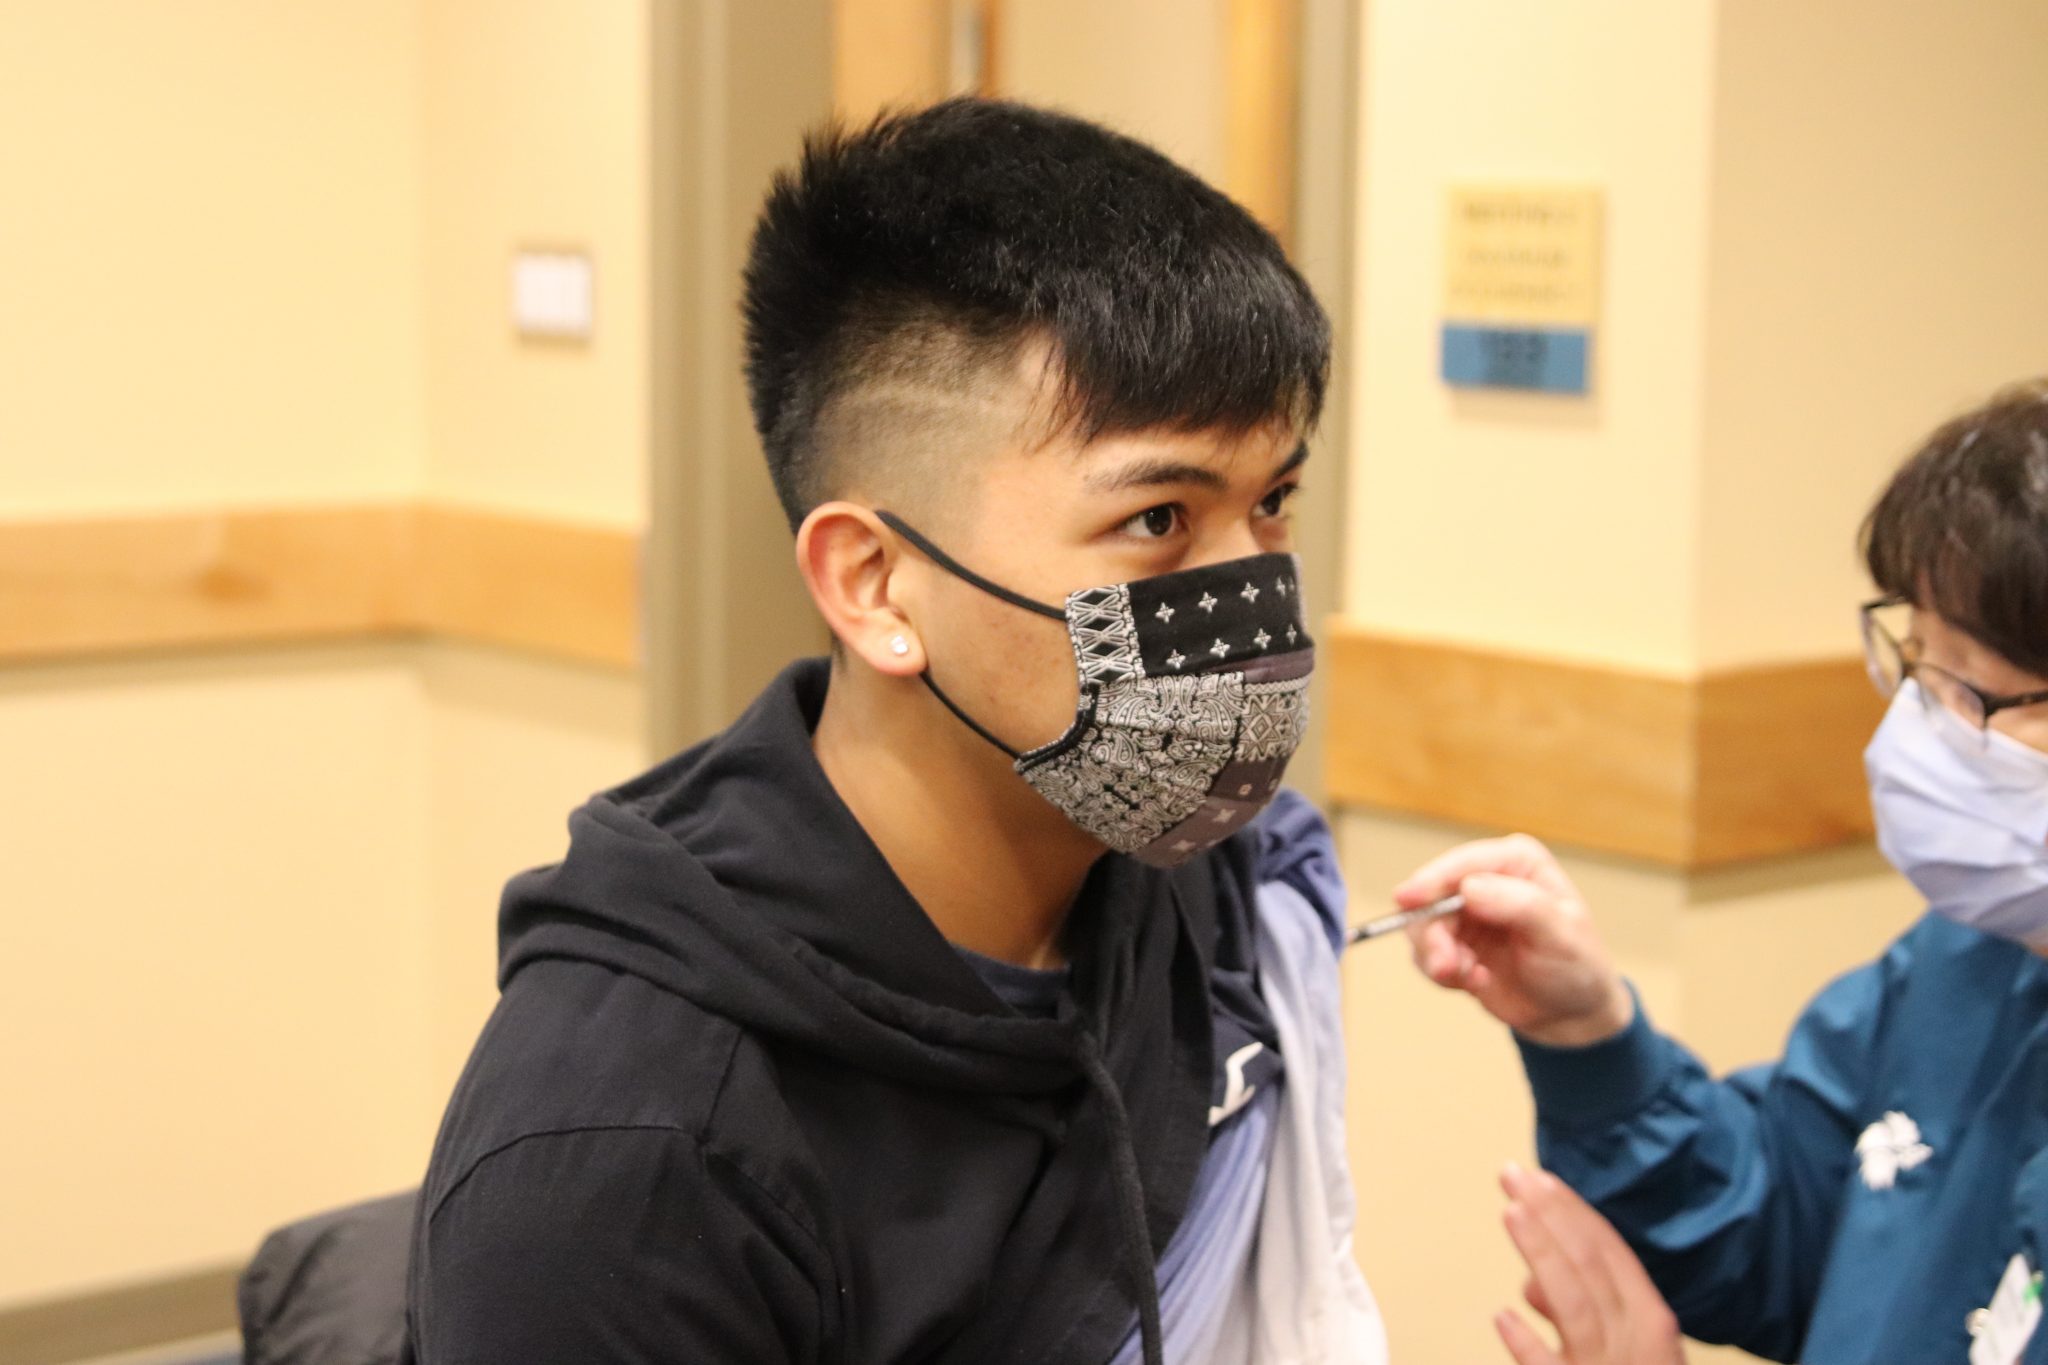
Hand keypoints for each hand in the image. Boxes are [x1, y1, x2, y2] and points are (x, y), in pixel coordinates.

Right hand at [1394, 834, 1632, 1046]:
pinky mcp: (1452, 944)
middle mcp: (1485, 882)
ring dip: (1438, 957)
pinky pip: (1425, 955)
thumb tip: (1469, 888)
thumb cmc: (1577, 965)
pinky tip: (1478, 982)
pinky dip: (1444, 973)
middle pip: (1431, 896)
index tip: (1408, 899)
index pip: (1463, 864)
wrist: (1569, 1012)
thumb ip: (1519, 905)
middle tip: (1447, 967)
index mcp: (1515, 863)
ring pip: (1422, 927)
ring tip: (1470, 977)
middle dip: (1434, 934)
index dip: (1432, 879)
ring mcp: (1465, 914)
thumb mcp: (1559, 933)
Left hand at [1496, 1163, 1686, 1364]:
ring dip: (1543, 1255)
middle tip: (1512, 1176)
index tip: (1539, 1180)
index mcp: (1651, 1321)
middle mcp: (1635, 1341)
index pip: (1610, 1253)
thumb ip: (1587, 1312)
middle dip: (1551, 1214)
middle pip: (1591, 1265)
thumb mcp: (1632, 1350)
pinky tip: (1503, 1318)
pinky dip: (1528, 1344)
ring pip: (1574, 1305)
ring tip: (1512, 1213)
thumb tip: (1531, 1285)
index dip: (1573, 1213)